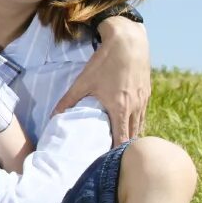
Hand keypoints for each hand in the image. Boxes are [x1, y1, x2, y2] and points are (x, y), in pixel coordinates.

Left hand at [55, 15, 150, 145]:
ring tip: (121, 145)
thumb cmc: (105, 61)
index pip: (121, 139)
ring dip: (132, 135)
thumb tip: (53, 115)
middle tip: (112, 156)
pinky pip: (143, 114)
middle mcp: (135, 107)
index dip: (115, 152)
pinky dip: (137, 122)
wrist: (129, 41)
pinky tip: (129, 124)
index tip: (107, 161)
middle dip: (123, 147)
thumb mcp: (83, 81)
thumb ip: (68, 100)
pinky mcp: (147, 92)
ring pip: (140, 125)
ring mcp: (144, 100)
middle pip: (132, 136)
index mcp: (120, 108)